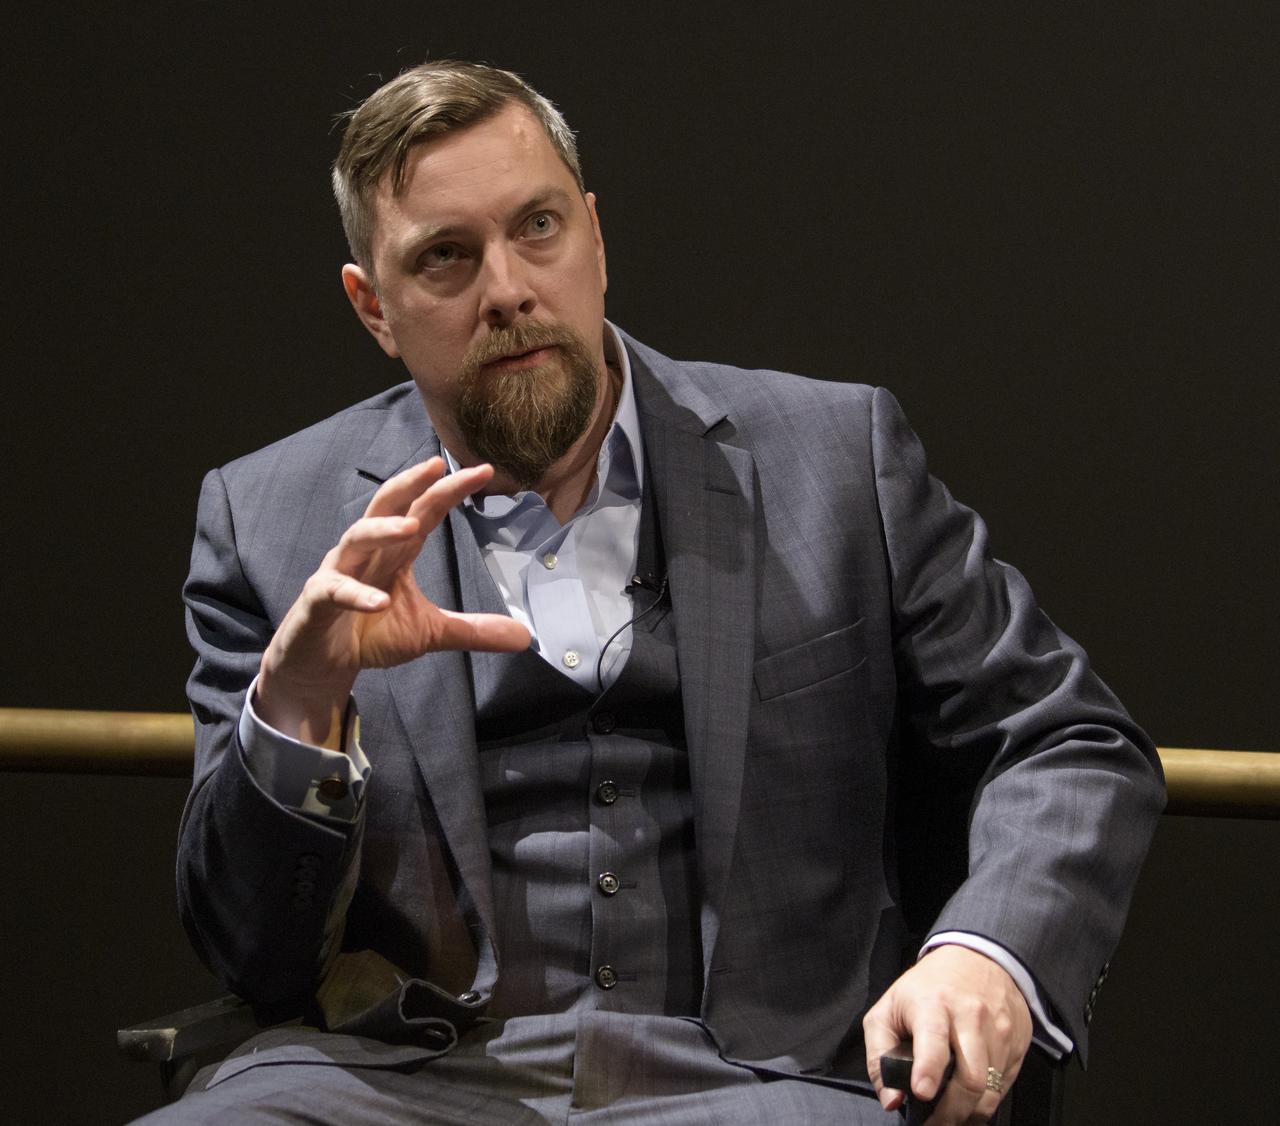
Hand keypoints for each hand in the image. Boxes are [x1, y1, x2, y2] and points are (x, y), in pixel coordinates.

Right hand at [256, 457, 530, 745]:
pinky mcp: (317, 602)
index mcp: (394, 552)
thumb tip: (523, 636)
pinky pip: (334, 590)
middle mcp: (366, 553)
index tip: (483, 471)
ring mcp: (339, 573)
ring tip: (410, 528)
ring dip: (383, 530)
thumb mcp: (429, 633)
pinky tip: (381, 601)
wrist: (320, 663)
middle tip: (438, 467)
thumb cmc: (369, 634)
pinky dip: (356, 594)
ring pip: (356, 537)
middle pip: (386, 506)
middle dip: (410, 484)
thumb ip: (473, 630)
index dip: (450, 490)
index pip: (424, 511)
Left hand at [864, 944, 1032, 1124]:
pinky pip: (1003, 1086)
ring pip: (990, 1090)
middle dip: (951, 1113)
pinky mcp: (1016, 1044)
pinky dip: (985, 1103)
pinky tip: (968, 1105)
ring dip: (969, 1115)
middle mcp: (971, 1017)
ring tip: (949, 1120)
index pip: (934, 1039)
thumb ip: (880, 1052)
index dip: (928, 1069)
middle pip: (970, 1078)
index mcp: (933, 1003)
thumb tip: (891, 1100)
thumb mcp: (889, 1007)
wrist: (979, 958)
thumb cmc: (927, 987)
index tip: (921, 1092)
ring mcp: (999, 1031)